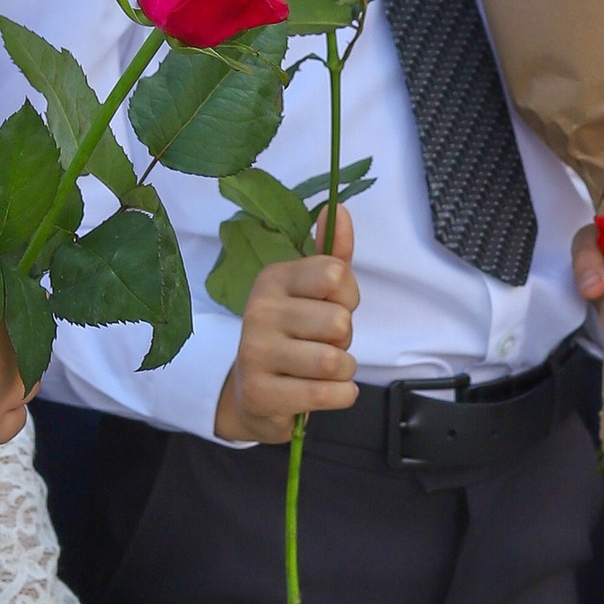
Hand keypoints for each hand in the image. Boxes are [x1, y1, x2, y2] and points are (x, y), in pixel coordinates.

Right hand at [216, 214, 358, 442]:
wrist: (255, 395)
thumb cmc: (294, 337)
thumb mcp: (313, 293)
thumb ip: (332, 253)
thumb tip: (338, 208)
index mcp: (272, 279)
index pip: (336, 274)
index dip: (347, 296)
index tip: (329, 306)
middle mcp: (258, 311)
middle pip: (340, 321)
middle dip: (344, 340)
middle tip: (321, 345)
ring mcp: (255, 354)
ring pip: (335, 361)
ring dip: (343, 371)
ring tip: (322, 371)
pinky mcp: (262, 395)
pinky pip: (329, 394)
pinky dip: (341, 396)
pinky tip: (324, 392)